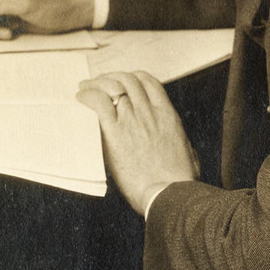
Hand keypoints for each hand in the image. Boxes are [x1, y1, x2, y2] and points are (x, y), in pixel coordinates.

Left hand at [76, 71, 198, 214]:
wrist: (169, 193)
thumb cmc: (179, 181)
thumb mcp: (188, 153)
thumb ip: (180, 143)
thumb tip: (182, 146)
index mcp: (167, 115)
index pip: (148, 82)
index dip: (132, 76)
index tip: (121, 81)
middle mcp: (149, 112)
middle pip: (127, 79)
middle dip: (111, 76)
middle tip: (99, 82)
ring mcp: (132, 120)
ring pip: (112, 86)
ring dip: (96, 83)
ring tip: (86, 87)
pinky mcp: (116, 133)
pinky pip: (99, 103)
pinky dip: (88, 96)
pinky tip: (81, 98)